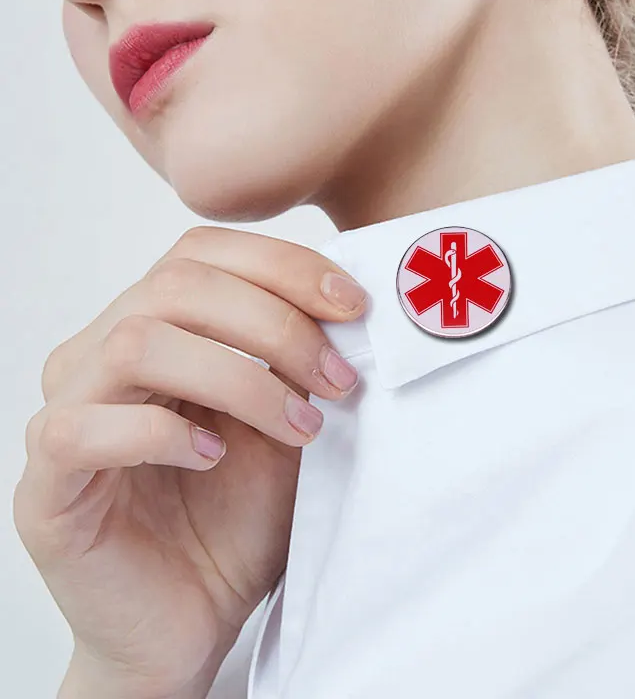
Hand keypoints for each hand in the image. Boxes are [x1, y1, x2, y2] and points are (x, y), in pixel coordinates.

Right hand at [13, 226, 366, 696]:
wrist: (195, 620)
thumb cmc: (239, 518)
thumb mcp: (287, 422)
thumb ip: (298, 362)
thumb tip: (345, 304)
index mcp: (155, 329)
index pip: (202, 253)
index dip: (281, 265)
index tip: (352, 305)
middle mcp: (100, 356)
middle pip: (176, 285)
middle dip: (276, 324)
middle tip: (339, 379)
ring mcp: (66, 415)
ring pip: (137, 343)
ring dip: (238, 380)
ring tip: (299, 427)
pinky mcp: (45, 487)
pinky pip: (83, 429)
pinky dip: (162, 433)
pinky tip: (214, 457)